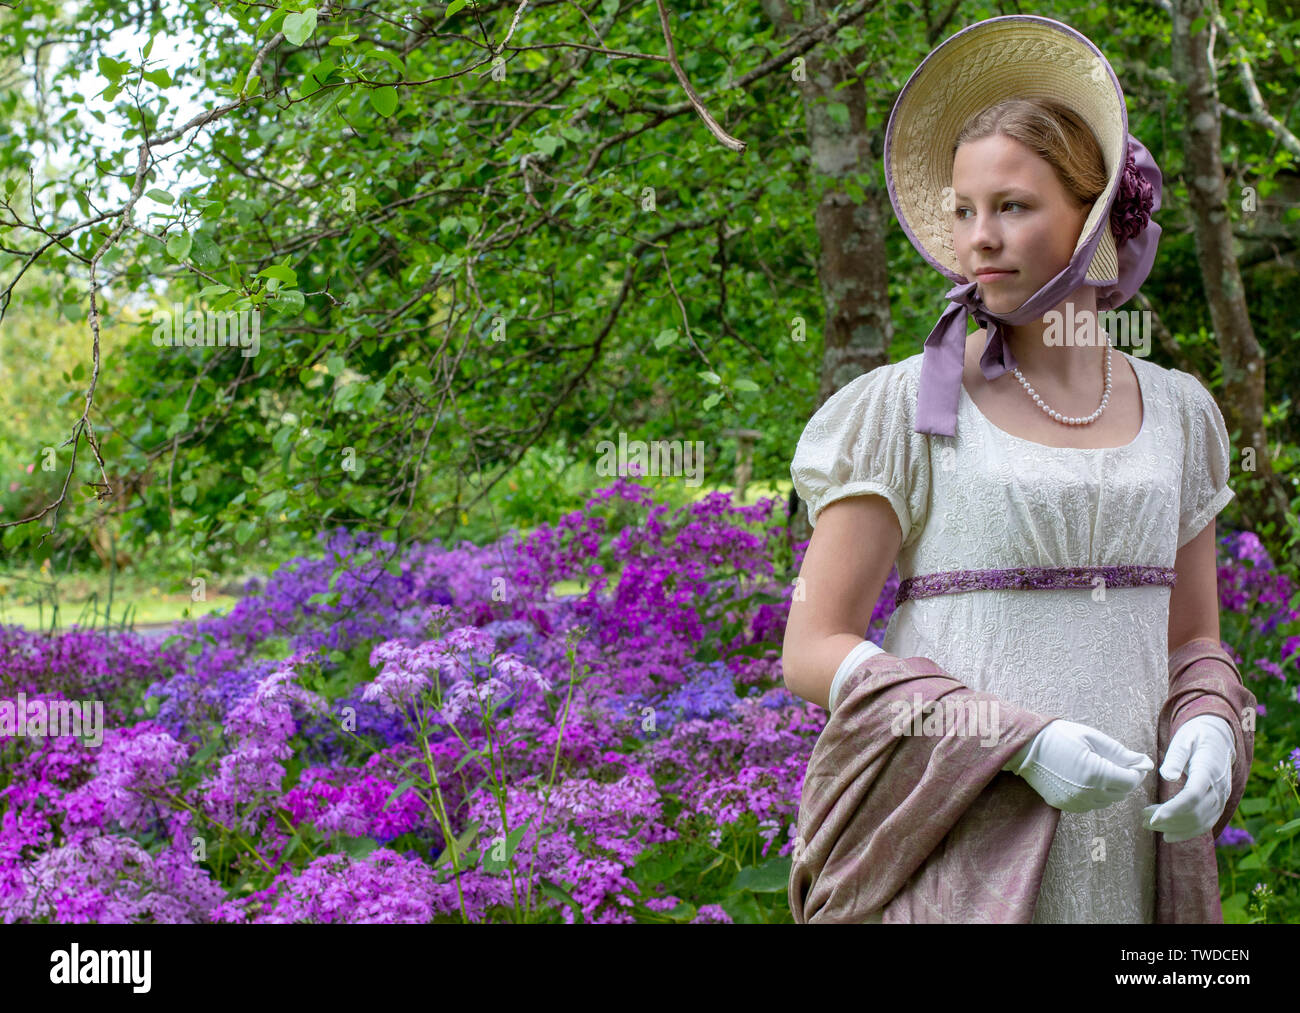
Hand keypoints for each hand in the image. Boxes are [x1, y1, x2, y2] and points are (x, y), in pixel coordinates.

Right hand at [1004, 719, 1153, 813]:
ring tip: (1100, 770)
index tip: (1134, 762)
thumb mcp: (1092, 737)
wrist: (1026, 747)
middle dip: (1124, 780)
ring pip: (1107, 801)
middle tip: (1118, 764)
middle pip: (1121, 794)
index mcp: (1096, 773)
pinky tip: (1086, 779)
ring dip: (1110, 789)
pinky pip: (1090, 805)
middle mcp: (1087, 792)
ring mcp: (1075, 802)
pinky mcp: (1065, 806)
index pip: (1130, 782)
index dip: (1136, 772)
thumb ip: (1120, 752)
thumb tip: (1146, 763)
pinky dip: (1094, 794)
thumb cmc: (1060, 736)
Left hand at [1142, 715, 1235, 843]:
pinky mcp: (1219, 803)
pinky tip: (1169, 835)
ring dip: (1175, 828)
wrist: (1219, 738)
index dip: (1173, 810)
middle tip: (1143, 819)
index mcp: (1208, 771)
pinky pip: (1206, 823)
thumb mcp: (1183, 740)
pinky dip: (1188, 832)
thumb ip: (1175, 757)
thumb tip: (1167, 776)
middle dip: (1168, 820)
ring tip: (1149, 825)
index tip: (1152, 819)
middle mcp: (1219, 788)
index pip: (1192, 796)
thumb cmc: (1195, 737)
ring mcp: (1221, 798)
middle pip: (1194, 812)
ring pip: (1200, 822)